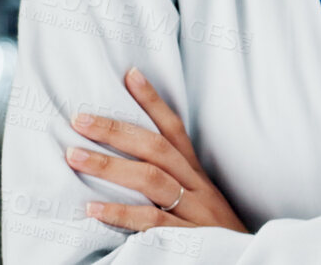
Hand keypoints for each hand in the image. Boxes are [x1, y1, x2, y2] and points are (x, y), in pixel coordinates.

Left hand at [66, 67, 248, 233]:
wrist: (246, 261)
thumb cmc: (215, 233)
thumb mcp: (200, 202)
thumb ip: (174, 183)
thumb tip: (131, 164)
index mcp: (197, 175)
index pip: (175, 130)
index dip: (153, 102)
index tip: (130, 74)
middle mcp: (197, 187)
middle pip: (156, 149)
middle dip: (116, 130)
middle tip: (80, 119)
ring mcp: (193, 211)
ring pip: (151, 179)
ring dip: (109, 165)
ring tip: (74, 155)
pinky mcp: (187, 237)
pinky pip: (151, 220)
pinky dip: (120, 212)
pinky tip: (92, 207)